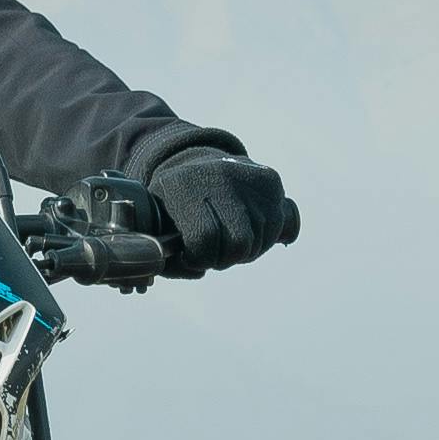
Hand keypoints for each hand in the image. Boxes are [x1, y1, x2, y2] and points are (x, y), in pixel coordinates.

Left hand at [144, 145, 299, 276]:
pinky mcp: (271, 180)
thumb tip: (197, 272)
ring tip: (229, 234)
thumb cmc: (174, 209)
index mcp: (180, 184)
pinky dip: (266, 237)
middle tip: (213, 250)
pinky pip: (281, 228)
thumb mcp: (158, 228)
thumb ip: (168, 261)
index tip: (191, 257)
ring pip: (261, 240)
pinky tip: (249, 226)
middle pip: (239, 244)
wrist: (196, 167)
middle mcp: (218, 175)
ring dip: (246, 249)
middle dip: (225, 258)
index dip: (199, 259)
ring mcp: (248, 176)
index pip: (204, 238)